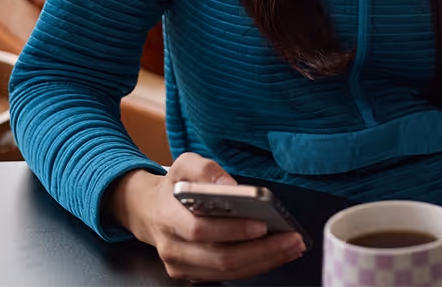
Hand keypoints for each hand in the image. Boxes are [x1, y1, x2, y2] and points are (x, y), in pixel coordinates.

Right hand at [109, 153, 305, 281]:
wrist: (150, 211)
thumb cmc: (173, 186)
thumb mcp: (184, 164)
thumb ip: (206, 169)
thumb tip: (231, 185)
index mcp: (168, 217)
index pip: (201, 230)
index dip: (233, 230)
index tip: (263, 223)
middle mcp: (172, 248)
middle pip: (220, 258)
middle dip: (261, 251)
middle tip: (291, 240)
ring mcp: (181, 266)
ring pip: (226, 272)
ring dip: (264, 262)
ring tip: (291, 247)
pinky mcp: (191, 276)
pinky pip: (226, 277)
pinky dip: (254, 267)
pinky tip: (275, 254)